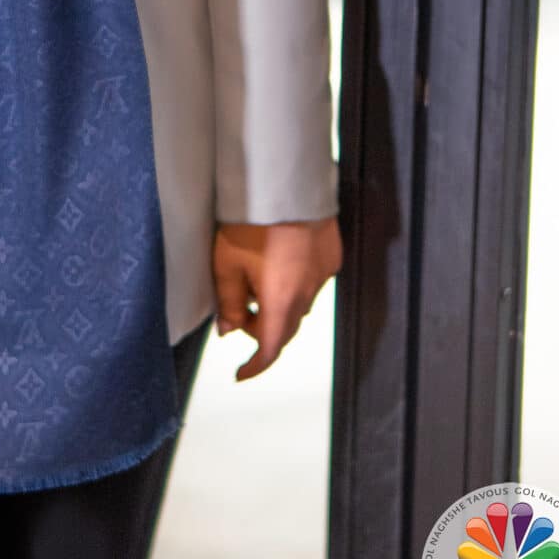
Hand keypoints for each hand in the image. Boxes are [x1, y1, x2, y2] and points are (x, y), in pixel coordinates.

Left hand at [212, 216, 343, 381]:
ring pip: (298, 304)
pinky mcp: (331, 256)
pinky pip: (311, 281)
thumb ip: (228, 302)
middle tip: (238, 313)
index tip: (241, 373)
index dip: (254, 366)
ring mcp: (323, 275)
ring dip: (277, 304)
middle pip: (284, 328)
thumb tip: (228, 329)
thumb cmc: (253, 222)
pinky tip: (277, 261)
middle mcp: (307, 294)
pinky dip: (293, 283)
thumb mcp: (227, 265)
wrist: (286, 185)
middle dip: (260, 328)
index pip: (269, 349)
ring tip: (254, 278)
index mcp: (281, 302)